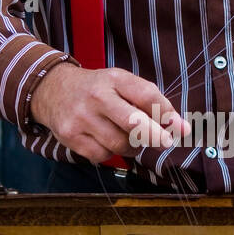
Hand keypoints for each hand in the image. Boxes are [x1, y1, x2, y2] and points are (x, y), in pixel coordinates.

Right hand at [29, 62, 190, 163]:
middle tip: (166, 142)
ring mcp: (82, 118)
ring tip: (127, 136)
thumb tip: (179, 127)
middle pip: (134, 122)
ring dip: (131, 146)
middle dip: (155, 135)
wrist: (51, 90)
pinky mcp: (70, 136)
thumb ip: (148, 100)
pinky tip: (105, 140)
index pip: (146, 95)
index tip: (182, 128)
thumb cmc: (96, 89)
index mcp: (114, 79)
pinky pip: (102, 155)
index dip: (167, 113)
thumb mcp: (120, 83)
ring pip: (120, 144)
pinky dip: (110, 152)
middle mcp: (97, 97)